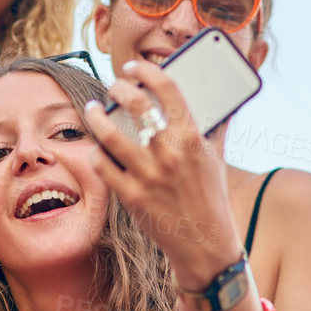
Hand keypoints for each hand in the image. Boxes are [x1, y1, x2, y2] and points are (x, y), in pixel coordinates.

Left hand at [82, 61, 238, 287]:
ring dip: (96, 117)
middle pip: (136, 104)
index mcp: (194, 138)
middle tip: (113, 87)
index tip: (134, 68)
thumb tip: (214, 98)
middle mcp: (170, 154)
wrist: (205, 242)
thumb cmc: (211, 196)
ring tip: (92, 109)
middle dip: (119, 88)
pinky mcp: (132, 197)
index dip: (147, 71)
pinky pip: (103, 166)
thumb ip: (213, 126)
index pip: (167, 89)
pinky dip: (96, 152)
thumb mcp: (218, 157)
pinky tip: (96, 146)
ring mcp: (149, 176)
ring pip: (109, 135)